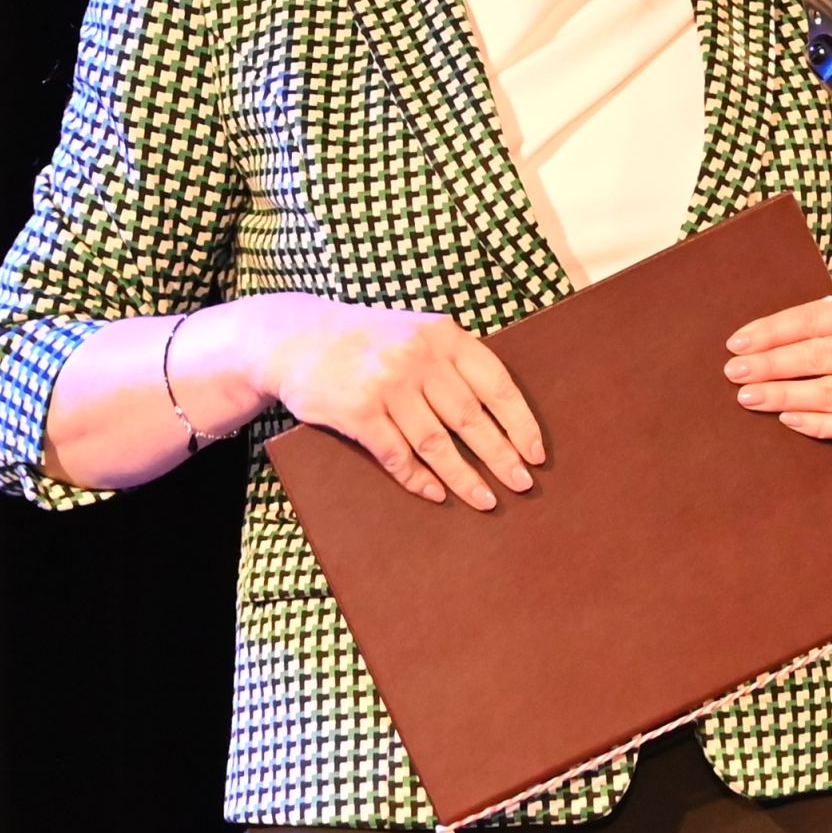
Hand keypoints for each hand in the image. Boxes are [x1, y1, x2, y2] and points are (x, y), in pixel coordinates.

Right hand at [250, 294, 544, 508]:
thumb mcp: (415, 332)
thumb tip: (503, 412)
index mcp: (442, 335)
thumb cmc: (367, 340)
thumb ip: (452, 360)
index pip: (495, 383)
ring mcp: (387, 384)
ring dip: (464, 477)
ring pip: (437, 443)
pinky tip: (435, 494)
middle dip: (501, 456)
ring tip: (485, 500)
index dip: (520, 422)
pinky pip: (397, 455)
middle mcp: (418, 357)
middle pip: (471, 418)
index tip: (536, 453)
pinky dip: (418, 479)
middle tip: (522, 485)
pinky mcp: (358, 411)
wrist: (294, 336)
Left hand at [722, 294, 831, 462]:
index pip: (815, 318)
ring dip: (782, 396)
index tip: (737, 343)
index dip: (771, 331)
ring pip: (829, 391)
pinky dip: (814, 423)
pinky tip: (787, 420)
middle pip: (818, 355)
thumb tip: (759, 339)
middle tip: (734, 373)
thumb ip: (830, 326)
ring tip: (749, 397)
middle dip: (769, 364)